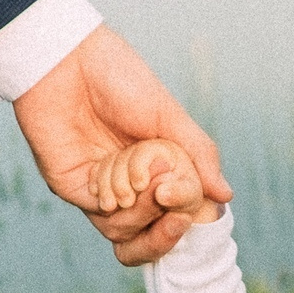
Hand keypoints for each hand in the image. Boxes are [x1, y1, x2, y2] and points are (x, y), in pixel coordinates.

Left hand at [14, 26, 230, 266]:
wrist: (69, 58)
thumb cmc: (118, 77)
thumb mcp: (169, 115)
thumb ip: (197, 154)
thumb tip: (224, 196)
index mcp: (151, 167)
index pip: (173, 213)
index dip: (187, 223)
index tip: (200, 213)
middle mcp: (126, 183)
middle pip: (149, 234)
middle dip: (166, 233)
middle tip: (175, 212)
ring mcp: (99, 187)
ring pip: (126, 232)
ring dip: (143, 212)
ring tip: (149, 181)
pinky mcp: (72, 185)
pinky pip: (102, 216)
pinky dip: (120, 206)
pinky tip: (126, 183)